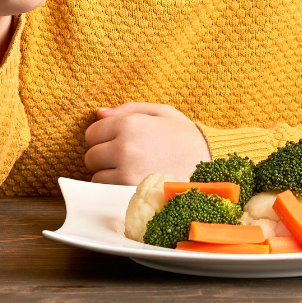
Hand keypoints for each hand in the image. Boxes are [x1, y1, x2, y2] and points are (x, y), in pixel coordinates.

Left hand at [84, 103, 210, 184]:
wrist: (210, 164)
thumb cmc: (185, 136)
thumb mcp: (160, 112)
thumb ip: (127, 109)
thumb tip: (98, 113)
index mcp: (130, 123)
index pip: (91, 133)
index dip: (102, 137)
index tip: (116, 140)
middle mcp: (125, 147)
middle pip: (90, 156)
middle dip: (103, 156)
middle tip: (125, 155)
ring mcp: (127, 172)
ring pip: (96, 176)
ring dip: (108, 174)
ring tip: (132, 168)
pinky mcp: (132, 193)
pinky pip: (108, 191)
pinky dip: (116, 188)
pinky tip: (134, 180)